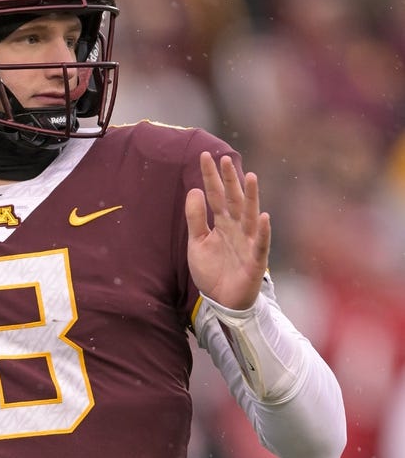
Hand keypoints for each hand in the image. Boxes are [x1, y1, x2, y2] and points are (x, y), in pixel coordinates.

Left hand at [184, 151, 270, 309]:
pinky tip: (264, 216)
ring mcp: (248, 243)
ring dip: (251, 197)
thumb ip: (195, 218)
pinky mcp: (255, 261)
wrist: (221, 301)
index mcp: (222, 223)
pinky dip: (262, 231)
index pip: (215, 195)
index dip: (210, 177)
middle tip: (225, 158)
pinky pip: (260, 244)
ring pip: (250, 216)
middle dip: (230, 180)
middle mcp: (237, 229)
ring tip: (251, 177)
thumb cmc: (212, 270)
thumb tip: (193, 190)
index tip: (204, 156)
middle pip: (233, 200)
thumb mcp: (197, 242)